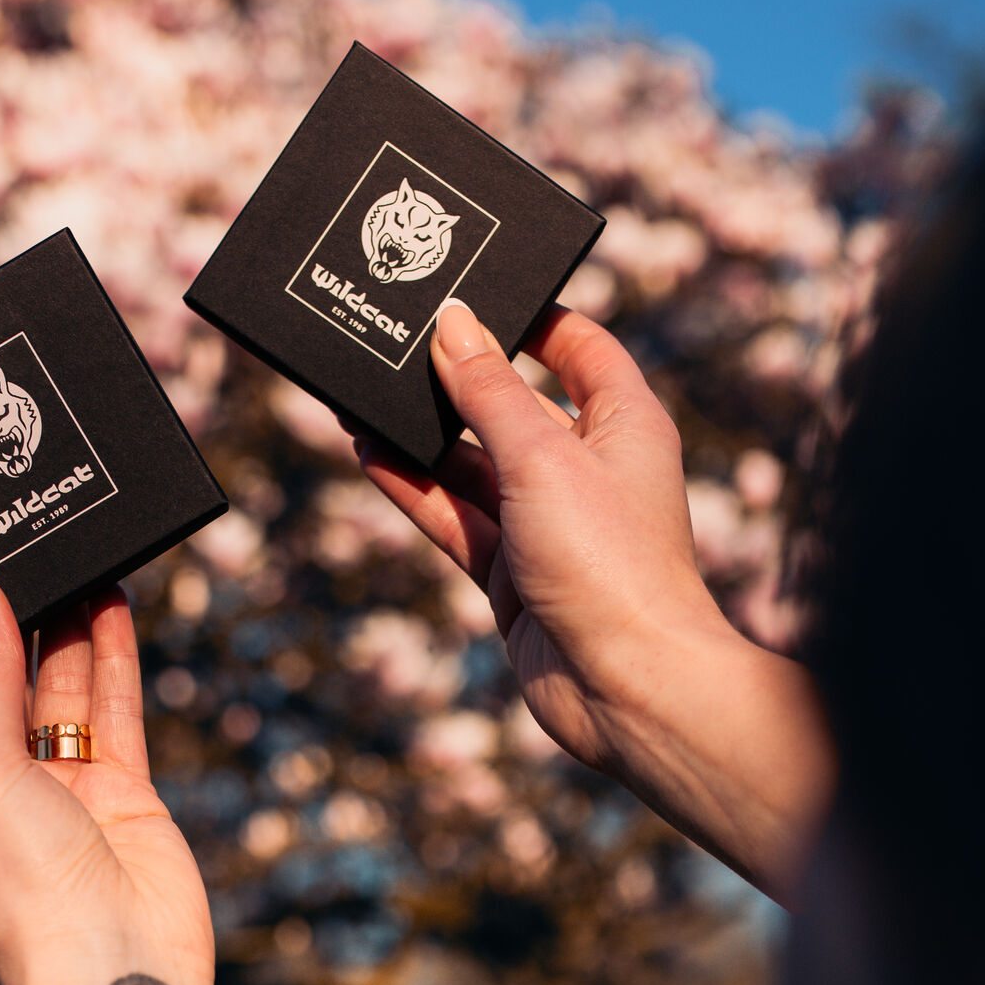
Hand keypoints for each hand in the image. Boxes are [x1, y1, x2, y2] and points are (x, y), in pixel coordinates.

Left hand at [0, 565, 214, 984]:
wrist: (114, 967)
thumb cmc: (21, 885)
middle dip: (10, 629)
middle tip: (22, 560)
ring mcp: (61, 793)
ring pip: (59, 693)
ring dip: (64, 630)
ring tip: (72, 562)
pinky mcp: (121, 792)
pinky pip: (112, 710)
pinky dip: (110, 656)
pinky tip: (110, 602)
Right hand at [357, 300, 834, 900]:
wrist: (626, 689)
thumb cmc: (611, 563)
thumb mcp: (541, 457)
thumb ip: (488, 391)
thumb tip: (452, 324)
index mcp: (622, 422)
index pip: (577, 347)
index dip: (528, 318)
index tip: (470, 295)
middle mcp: (587, 466)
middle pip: (511, 404)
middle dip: (454, 380)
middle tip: (394, 345)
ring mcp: (545, 521)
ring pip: (471, 464)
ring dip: (420, 437)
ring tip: (359, 401)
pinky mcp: (512, 570)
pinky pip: (454, 516)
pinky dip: (414, 489)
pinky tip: (369, 456)